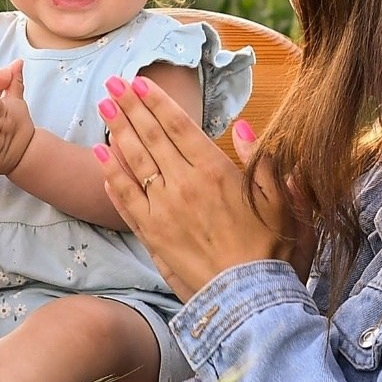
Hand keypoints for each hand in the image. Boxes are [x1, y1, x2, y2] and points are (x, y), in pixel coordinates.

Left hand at [94, 74, 298, 299]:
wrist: (248, 299)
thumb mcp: (280, 201)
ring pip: (134, 163)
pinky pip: (126, 199)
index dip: (157, 102)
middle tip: (112, 84)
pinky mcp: (152, 235)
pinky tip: (100, 156)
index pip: (179, 127)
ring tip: (103, 107)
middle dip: (130, 108)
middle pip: (151, 137)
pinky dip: (111, 175)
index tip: (140, 83)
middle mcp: (184, 185)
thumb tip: (243, 127)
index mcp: (215, 171)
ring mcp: (164, 210)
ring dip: (117, 132)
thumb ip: (260, 161)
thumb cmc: (272, 250)